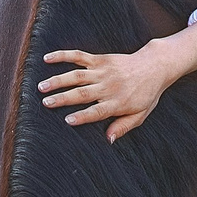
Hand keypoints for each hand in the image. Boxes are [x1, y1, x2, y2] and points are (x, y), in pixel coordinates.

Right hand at [36, 21, 196, 142]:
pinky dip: (63, 56)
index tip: (67, 120)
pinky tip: (47, 59)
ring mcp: (103, 71)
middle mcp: (108, 87)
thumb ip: (123, 127)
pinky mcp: (100, 59)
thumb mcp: (140, 114)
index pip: (97, 111)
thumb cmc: (146, 93)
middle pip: (82, 94)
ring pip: (76, 76)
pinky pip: (79, 56)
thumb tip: (108, 140)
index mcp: (117, 103)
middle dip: (62, 98)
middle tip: (45, 103)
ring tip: (41, 87)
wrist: (155, 66)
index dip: (82, 116)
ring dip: (58, 80)